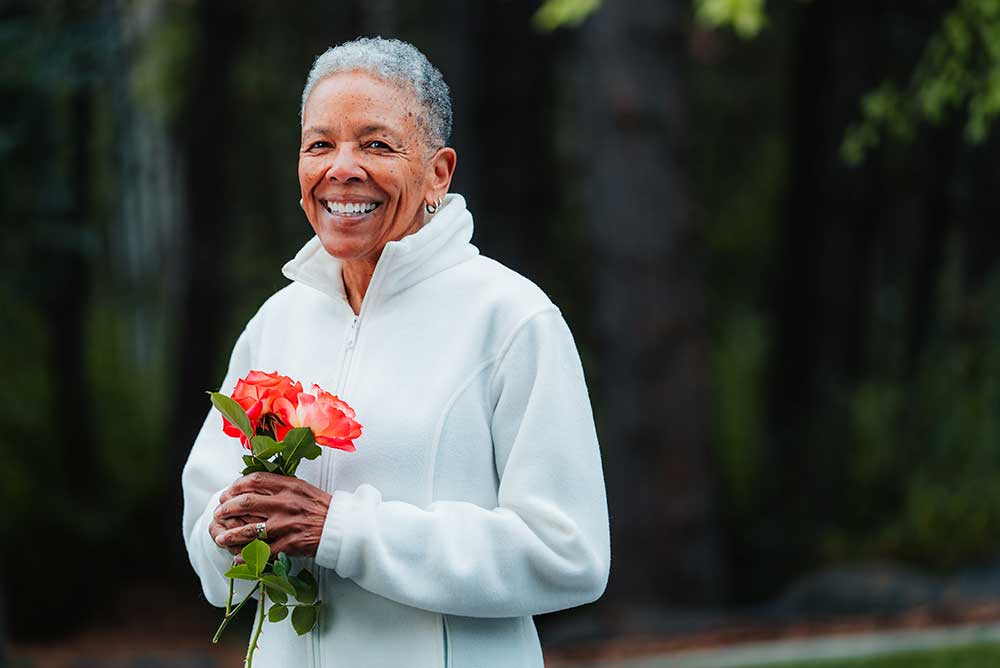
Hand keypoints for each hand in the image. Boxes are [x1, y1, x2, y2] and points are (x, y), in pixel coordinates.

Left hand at [211, 472, 332, 558]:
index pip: (255, 480)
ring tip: (220, 538)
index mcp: (289, 486)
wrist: (341, 527)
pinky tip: (238, 557)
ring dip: (231, 534)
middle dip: (227, 508)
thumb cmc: (321, 507)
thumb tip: (254, 485)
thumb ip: (280, 485)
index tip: (228, 491)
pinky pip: (263, 551)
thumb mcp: (302, 488)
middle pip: (246, 502)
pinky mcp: (290, 544)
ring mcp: (287, 524)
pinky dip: (248, 556)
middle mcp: (286, 503)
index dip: (236, 485)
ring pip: (250, 529)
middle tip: (219, 513)